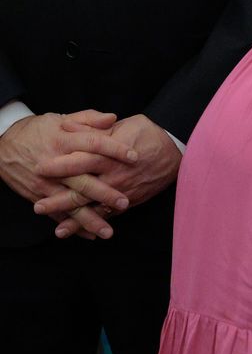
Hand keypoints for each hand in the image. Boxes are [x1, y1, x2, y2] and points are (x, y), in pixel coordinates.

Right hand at [0, 111, 136, 238]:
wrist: (0, 145)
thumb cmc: (35, 131)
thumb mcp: (59, 119)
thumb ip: (87, 119)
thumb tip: (113, 118)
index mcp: (63, 141)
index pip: (93, 144)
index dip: (115, 149)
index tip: (136, 157)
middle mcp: (54, 164)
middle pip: (82, 180)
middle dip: (104, 193)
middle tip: (125, 202)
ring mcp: (45, 183)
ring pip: (69, 203)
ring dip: (89, 219)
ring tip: (108, 231)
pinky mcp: (37, 196)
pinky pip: (56, 213)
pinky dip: (72, 225)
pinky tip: (89, 235)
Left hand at [35, 115, 182, 237]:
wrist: (178, 152)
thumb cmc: (148, 134)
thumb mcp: (123, 125)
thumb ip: (94, 128)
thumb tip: (67, 126)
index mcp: (111, 155)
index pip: (81, 160)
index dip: (60, 166)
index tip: (39, 169)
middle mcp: (116, 176)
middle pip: (84, 190)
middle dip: (60, 201)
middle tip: (38, 207)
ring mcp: (124, 191)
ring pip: (96, 208)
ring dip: (77, 220)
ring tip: (58, 231)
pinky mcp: (131, 201)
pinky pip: (111, 216)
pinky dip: (97, 225)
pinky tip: (83, 233)